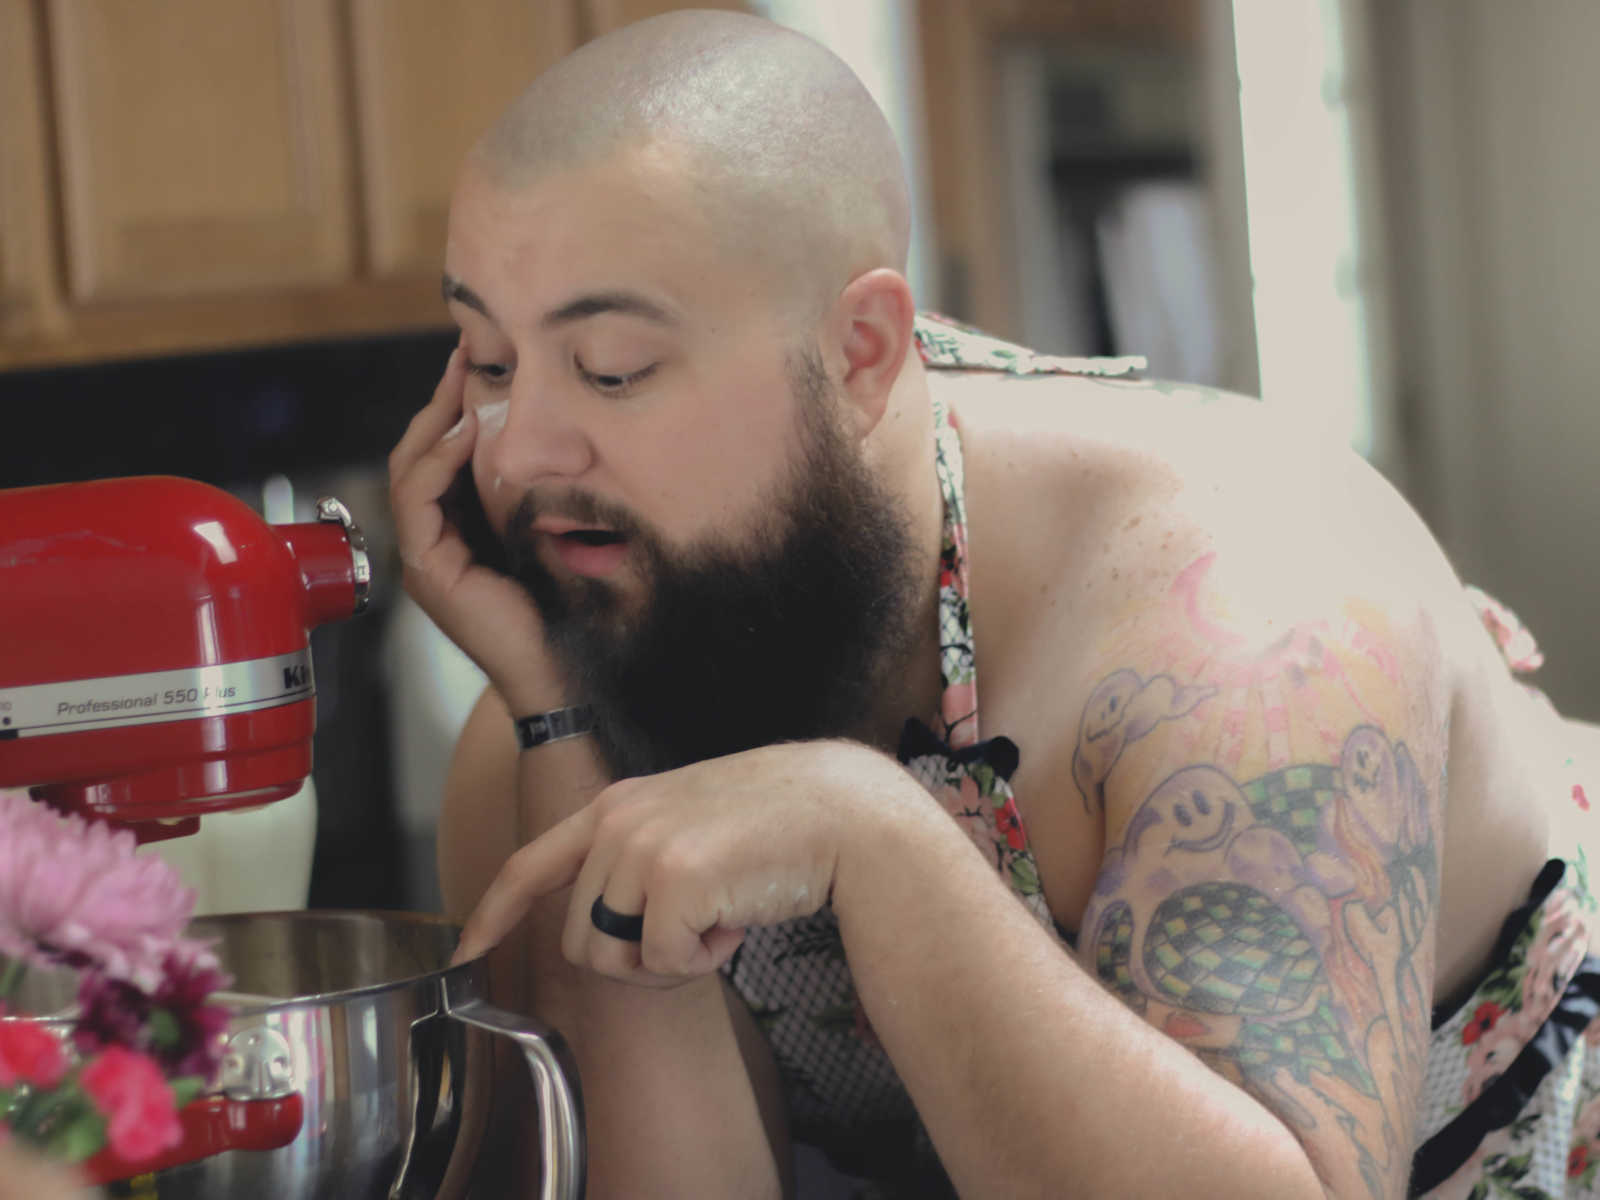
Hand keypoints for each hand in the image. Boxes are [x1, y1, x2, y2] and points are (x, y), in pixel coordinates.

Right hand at [388, 348, 559, 712]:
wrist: (562, 672)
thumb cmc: (566, 610)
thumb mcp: (549, 534)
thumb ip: (534, 493)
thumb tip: (555, 439)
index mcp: (456, 533)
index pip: (439, 458)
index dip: (452, 409)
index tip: (476, 364)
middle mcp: (431, 543)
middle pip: (416, 456)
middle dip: (438, 402)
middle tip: (464, 353)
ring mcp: (423, 559)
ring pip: (409, 473)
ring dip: (434, 423)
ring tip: (462, 382)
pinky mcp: (427, 572)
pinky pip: (417, 504)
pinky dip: (436, 465)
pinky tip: (462, 435)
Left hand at [452, 740, 931, 985]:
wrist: (843, 813)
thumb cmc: (778, 826)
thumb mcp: (689, 824)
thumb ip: (638, 859)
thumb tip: (607, 930)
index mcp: (616, 805)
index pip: (531, 863)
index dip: (494, 912)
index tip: (469, 949)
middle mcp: (618, 821)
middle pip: (579, 938)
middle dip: (633, 956)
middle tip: (697, 928)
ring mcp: (642, 848)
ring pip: (613, 958)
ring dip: (668, 958)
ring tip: (718, 916)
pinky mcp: (673, 879)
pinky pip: (662, 962)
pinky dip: (702, 960)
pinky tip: (738, 920)